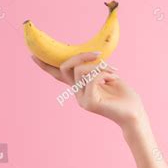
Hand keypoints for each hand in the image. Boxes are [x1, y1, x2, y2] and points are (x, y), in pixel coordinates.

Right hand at [31, 52, 146, 128]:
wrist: (135, 113)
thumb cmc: (125, 95)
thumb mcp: (108, 76)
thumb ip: (95, 68)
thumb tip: (87, 57)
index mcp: (81, 86)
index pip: (58, 75)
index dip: (46, 66)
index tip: (33, 55)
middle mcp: (78, 93)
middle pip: (66, 67)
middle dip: (81, 55)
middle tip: (98, 54)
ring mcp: (82, 99)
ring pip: (80, 70)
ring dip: (100, 66)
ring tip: (114, 72)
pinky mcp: (89, 103)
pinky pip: (92, 78)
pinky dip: (105, 74)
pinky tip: (114, 79)